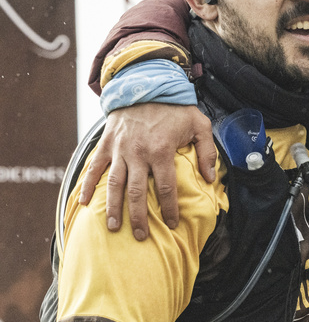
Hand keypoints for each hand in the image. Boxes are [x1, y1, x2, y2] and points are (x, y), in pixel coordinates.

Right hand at [77, 102, 215, 240]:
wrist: (145, 84)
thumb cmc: (175, 107)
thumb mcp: (199, 124)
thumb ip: (206, 151)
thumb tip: (210, 178)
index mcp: (161, 151)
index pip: (166, 187)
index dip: (170, 208)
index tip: (172, 224)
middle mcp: (138, 153)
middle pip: (137, 193)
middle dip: (139, 217)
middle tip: (140, 237)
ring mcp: (120, 150)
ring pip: (114, 185)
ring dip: (113, 208)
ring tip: (114, 227)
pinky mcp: (106, 144)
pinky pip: (95, 168)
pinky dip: (88, 186)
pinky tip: (84, 204)